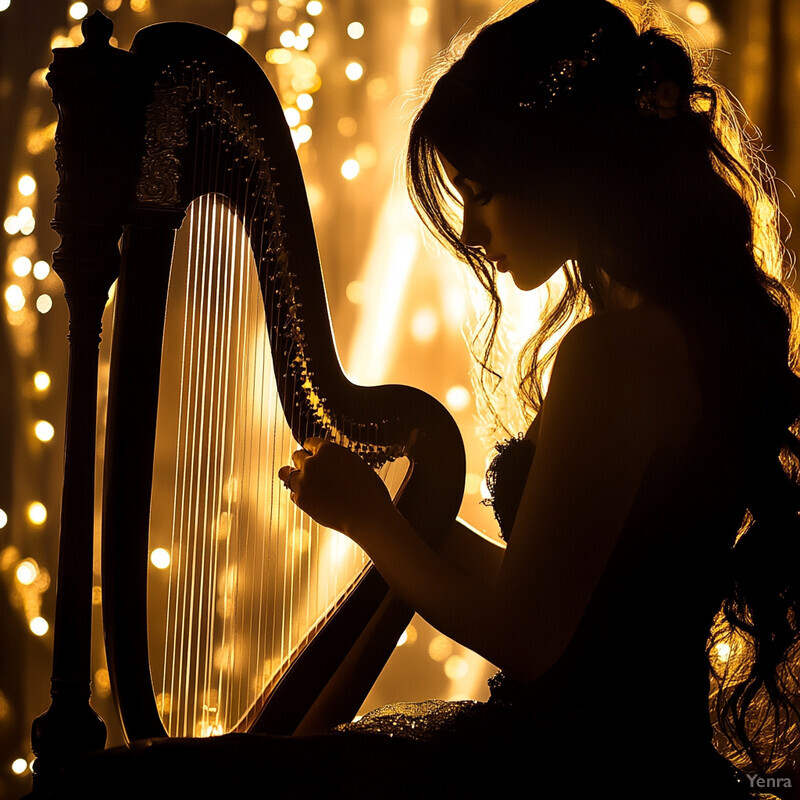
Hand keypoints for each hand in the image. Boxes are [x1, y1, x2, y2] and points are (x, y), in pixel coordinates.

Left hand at [278, 437, 394, 541]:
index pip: (310, 442)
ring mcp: (303, 481)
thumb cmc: (368, 490)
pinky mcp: (301, 499)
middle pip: (296, 456)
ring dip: (296, 476)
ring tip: (306, 483)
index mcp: (327, 449)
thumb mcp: (354, 464)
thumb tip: (326, 461)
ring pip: (287, 473)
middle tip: (314, 471)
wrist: (367, 515)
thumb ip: (336, 459)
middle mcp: (311, 462)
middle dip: (304, 462)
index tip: (316, 455)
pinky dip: (300, 494)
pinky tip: (313, 498)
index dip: (313, 449)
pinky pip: (293, 493)